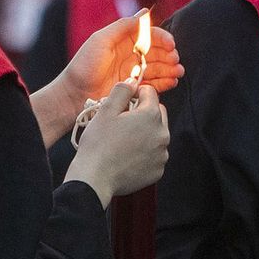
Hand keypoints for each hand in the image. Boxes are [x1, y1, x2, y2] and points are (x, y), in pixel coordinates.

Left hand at [61, 18, 182, 106]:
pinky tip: (172, 81)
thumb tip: (145, 12)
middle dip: (169, 55)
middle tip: (175, 61)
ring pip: (159, 68)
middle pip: (157, 52)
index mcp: (124, 41)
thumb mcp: (101, 40)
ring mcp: (134, 73)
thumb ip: (123, 26)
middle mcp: (131, 55)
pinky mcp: (135, 89)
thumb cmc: (84, 65)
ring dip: (171, 69)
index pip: (149, 35)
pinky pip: (155, 84)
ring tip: (178, 72)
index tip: (171, 45)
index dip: (162, 38)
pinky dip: (166, 82)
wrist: (74, 95)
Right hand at [65, 84, 168, 205]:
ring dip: (145, 133)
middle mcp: (163, 134)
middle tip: (123, 121)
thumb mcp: (106, 111)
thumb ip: (122, 91)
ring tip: (124, 140)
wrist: (95, 178)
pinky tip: (129, 155)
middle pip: (157, 113)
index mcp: (151, 116)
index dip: (136, 93)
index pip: (150, 93)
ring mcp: (162, 154)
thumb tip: (133, 81)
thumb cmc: (98, 144)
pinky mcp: (158, 169)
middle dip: (143, 113)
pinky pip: (155, 154)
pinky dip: (145, 152)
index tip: (124, 102)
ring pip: (157, 134)